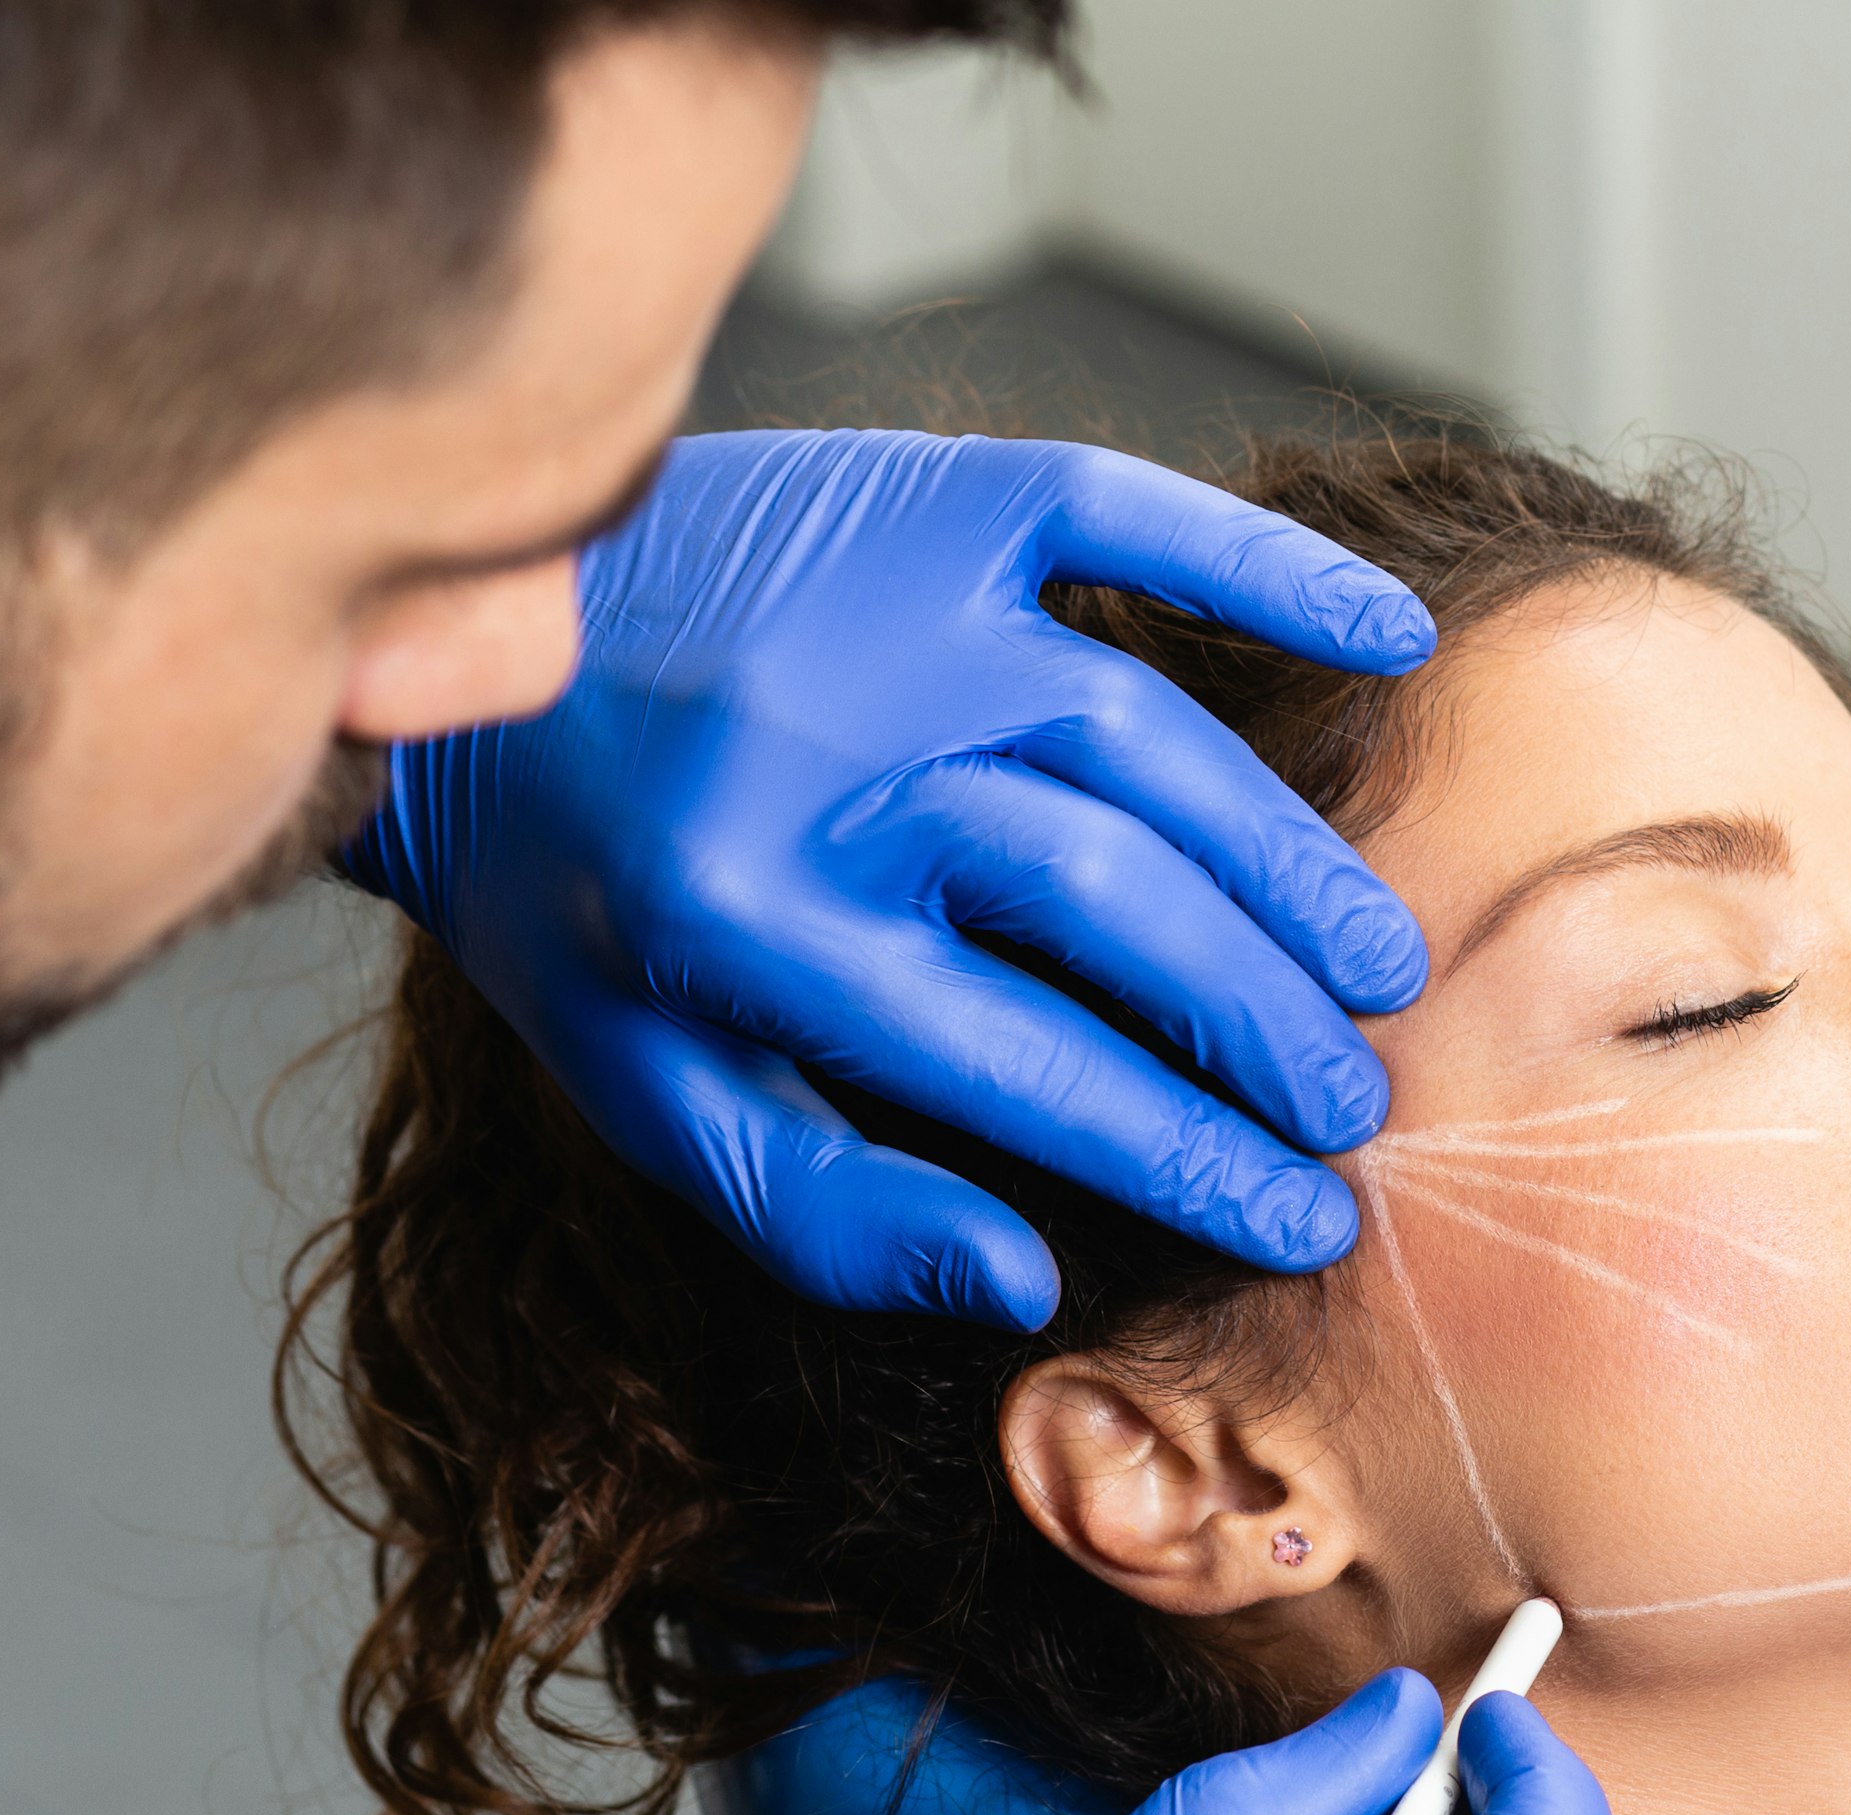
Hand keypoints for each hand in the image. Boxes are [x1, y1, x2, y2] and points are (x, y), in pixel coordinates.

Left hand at [345, 430, 1435, 1327]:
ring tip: (1375, 962)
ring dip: (1284, 860)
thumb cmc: (577, 906)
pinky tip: (1388, 641)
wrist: (462, 659)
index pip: (1025, 1063)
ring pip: (1143, 741)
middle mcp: (823, 761)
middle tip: (1357, 1101)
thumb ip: (826, 1210)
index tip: (1299, 1215)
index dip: (1184, 1151)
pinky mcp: (921, 499)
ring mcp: (886, 617)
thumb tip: (1025, 1279)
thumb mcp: (651, 1092)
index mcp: (742, 925)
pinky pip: (1124, 515)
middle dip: (1259, 1020)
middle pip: (1108, 899)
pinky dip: (1265, 570)